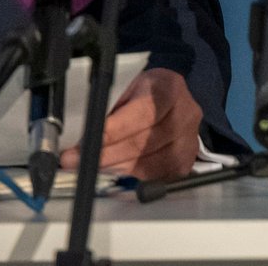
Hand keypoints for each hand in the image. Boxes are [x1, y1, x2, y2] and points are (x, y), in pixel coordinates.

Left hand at [59, 67, 200, 181]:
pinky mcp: (185, 163)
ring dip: (115, 169)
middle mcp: (185, 116)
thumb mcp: (130, 90)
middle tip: (78, 162)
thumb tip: (86, 141)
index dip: (110, 133)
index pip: (139, 116)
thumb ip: (112, 114)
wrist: (177, 99)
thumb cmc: (150, 93)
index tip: (85, 146)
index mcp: (169, 89)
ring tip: (95, 166)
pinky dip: (132, 177)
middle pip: (141, 144)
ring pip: (146, 165)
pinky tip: (117, 171)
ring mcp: (188, 142)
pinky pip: (154, 177)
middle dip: (105, 156)